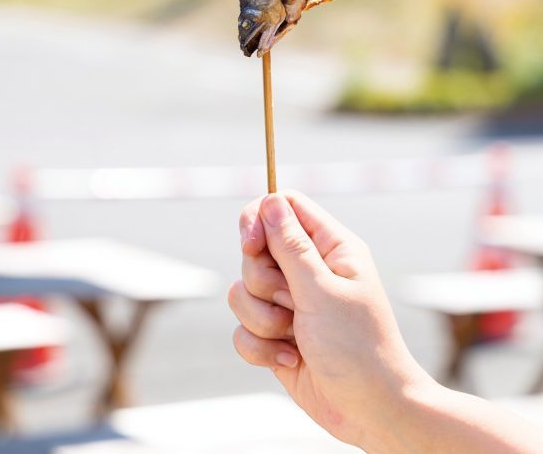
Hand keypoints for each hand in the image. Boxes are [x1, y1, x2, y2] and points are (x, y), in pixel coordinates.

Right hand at [229, 191, 430, 449]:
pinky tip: (290, 360)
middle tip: (292, 302)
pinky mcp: (277, 336)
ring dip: (262, 320)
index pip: (284, 206)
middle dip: (263, 283)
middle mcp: (309, 270)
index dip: (259, 218)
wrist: (371, 413)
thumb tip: (270, 200)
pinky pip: (242, 329)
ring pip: (243, 291)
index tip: (250, 245)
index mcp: (330, 248)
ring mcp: (291, 303)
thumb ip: (291, 246)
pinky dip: (260, 348)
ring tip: (294, 337)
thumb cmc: (358, 348)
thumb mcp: (322, 291)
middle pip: (255, 251)